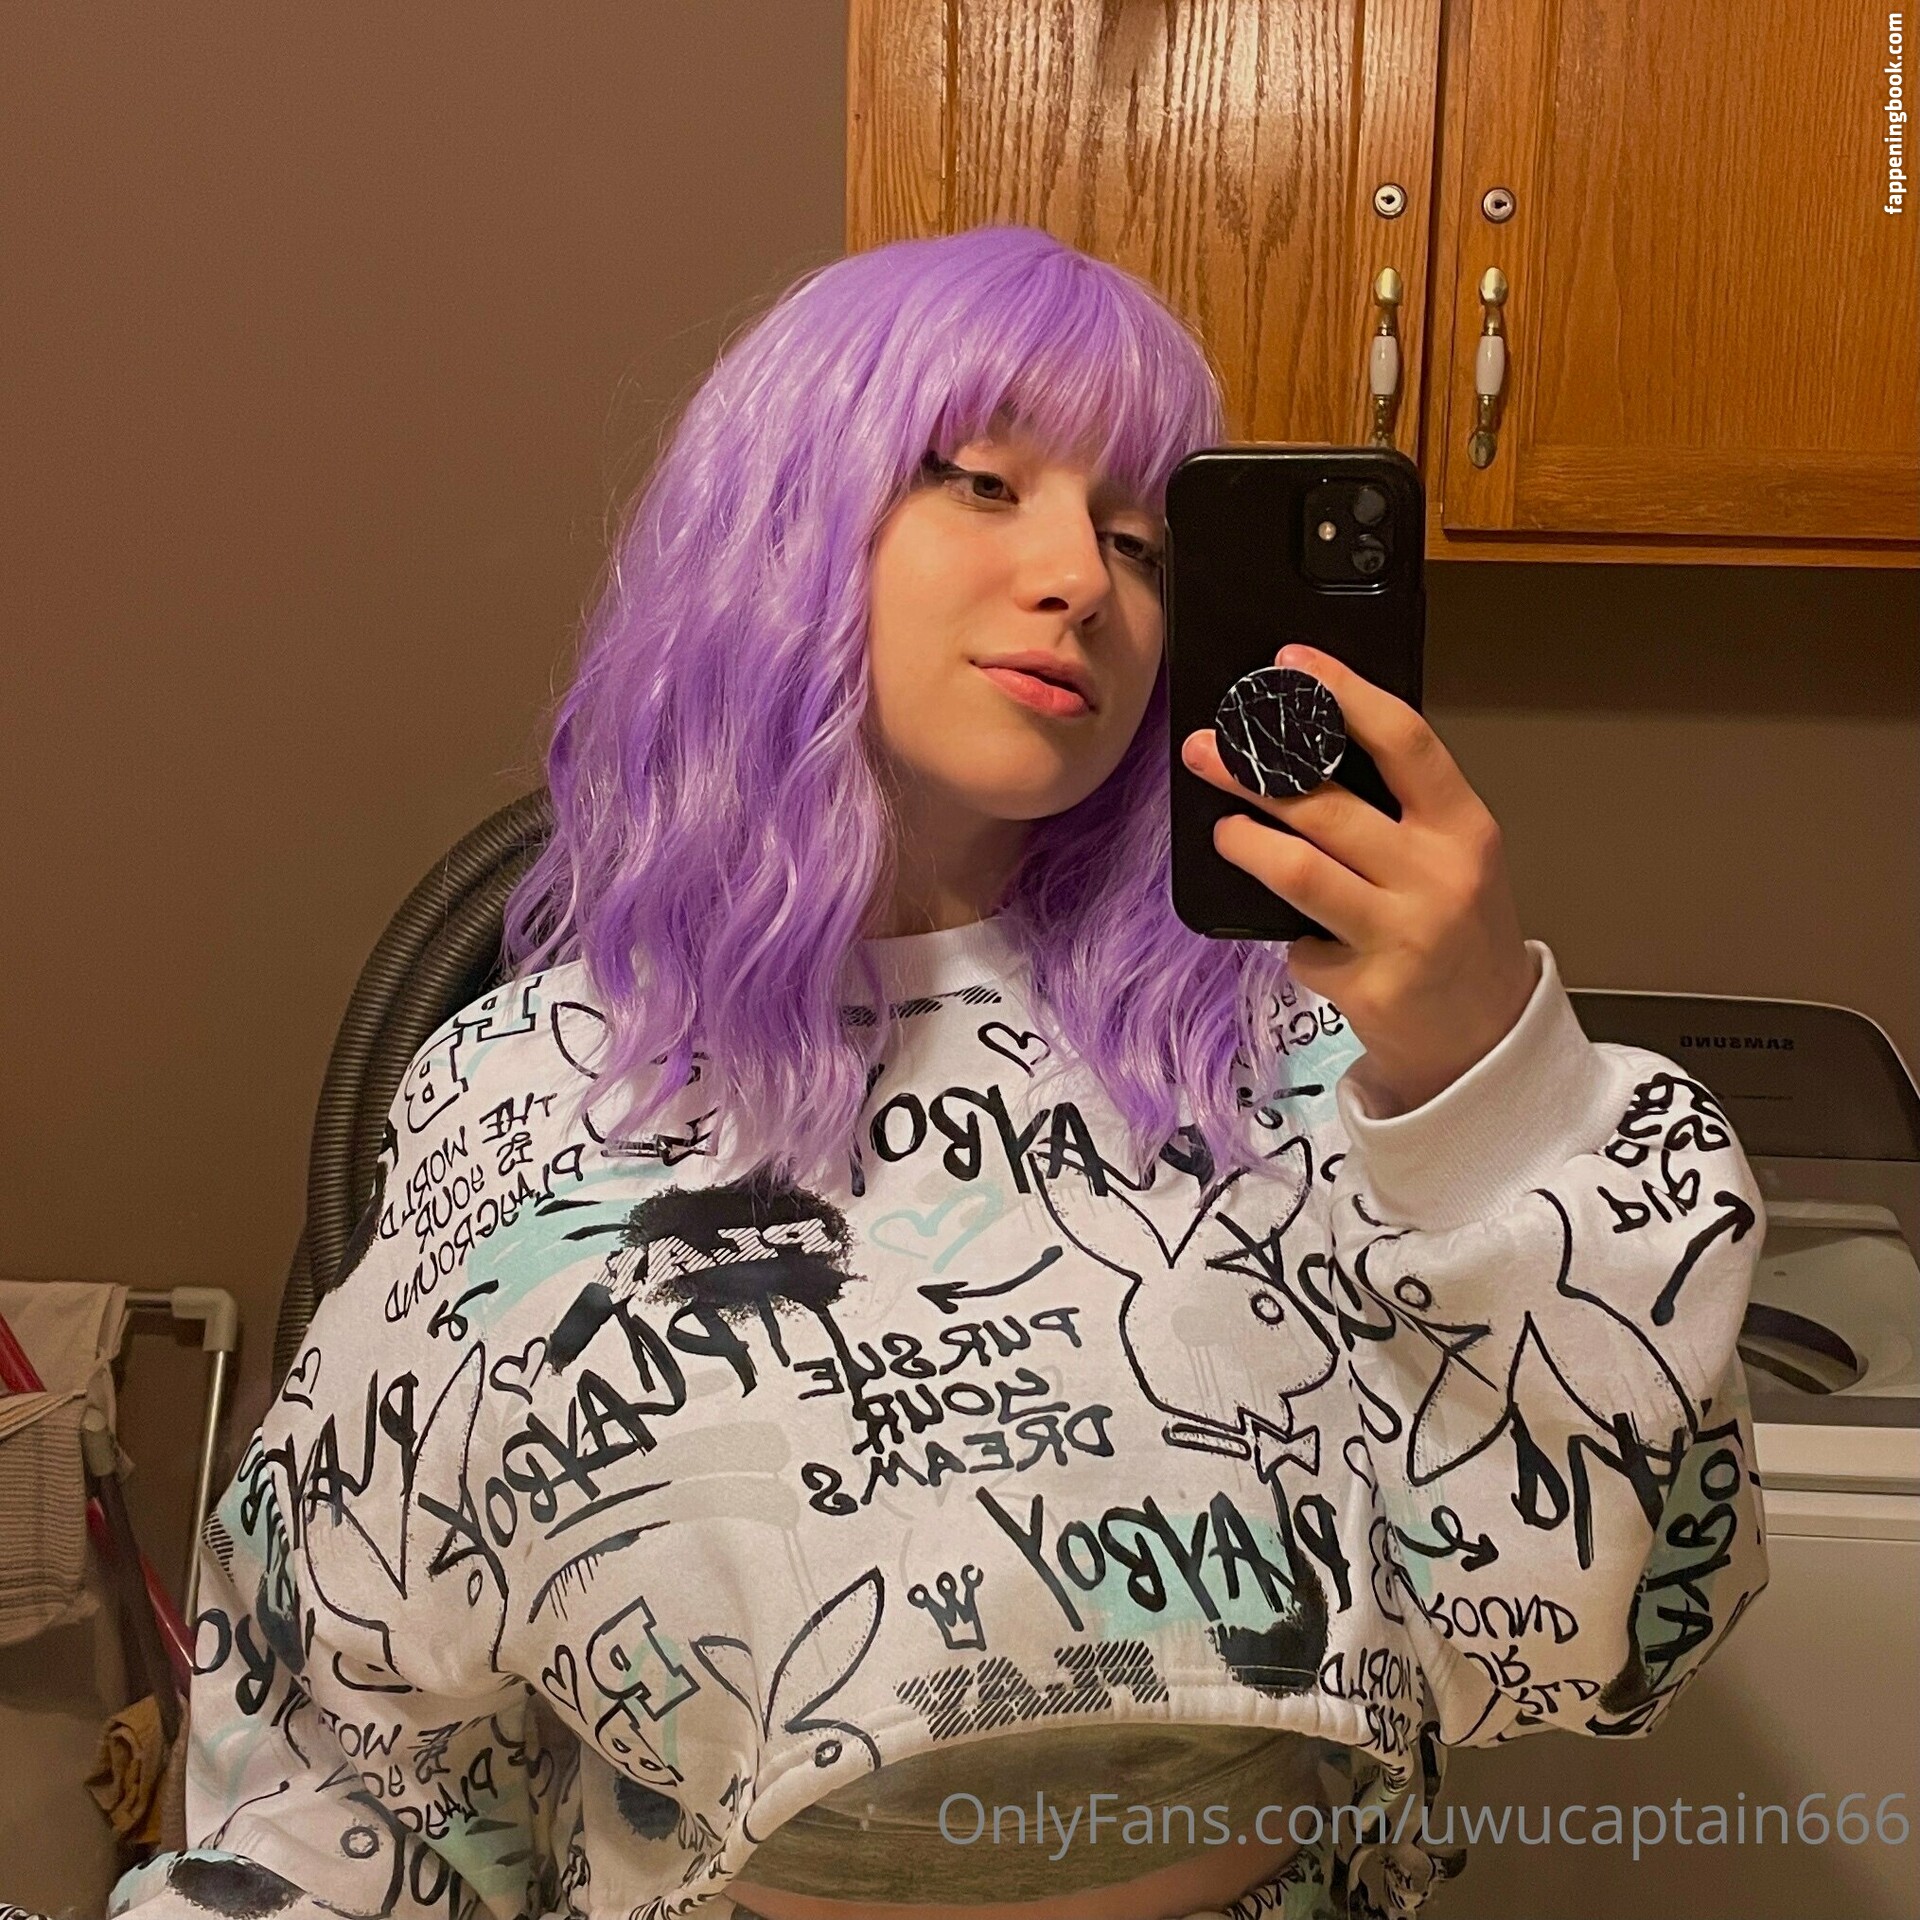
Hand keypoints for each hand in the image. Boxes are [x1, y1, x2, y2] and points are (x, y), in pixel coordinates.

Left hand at [1181, 644, 1539, 1113]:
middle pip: (1328, 805)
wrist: (1484, 1035)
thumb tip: (1303, 745)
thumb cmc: (1457, 930)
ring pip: (1299, 871)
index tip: (1292, 662)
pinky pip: (1300, 943)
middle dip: (1254, 770)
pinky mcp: (1368, 985)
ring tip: (1225, 831)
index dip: (1343, 693)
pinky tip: (1301, 937)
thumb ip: (1399, 807)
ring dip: (1246, 843)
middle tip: (1205, 751)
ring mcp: (1403, 934)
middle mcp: (1439, 876)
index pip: (1404, 740)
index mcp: (1464, 827)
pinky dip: (1288, 935)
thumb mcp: (1452, 856)